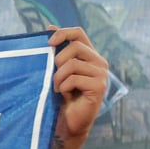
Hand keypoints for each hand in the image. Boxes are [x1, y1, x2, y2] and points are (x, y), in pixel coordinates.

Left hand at [48, 25, 108, 139]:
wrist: (67, 121)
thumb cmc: (61, 95)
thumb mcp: (56, 70)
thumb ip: (56, 51)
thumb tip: (49, 26)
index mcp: (89, 55)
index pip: (79, 33)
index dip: (63, 33)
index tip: (48, 43)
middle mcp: (99, 62)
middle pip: (75, 46)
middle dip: (57, 60)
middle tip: (53, 75)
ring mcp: (101, 74)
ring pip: (73, 64)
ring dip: (58, 77)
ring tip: (58, 88)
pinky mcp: (99, 87)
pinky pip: (75, 78)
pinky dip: (64, 86)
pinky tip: (64, 94)